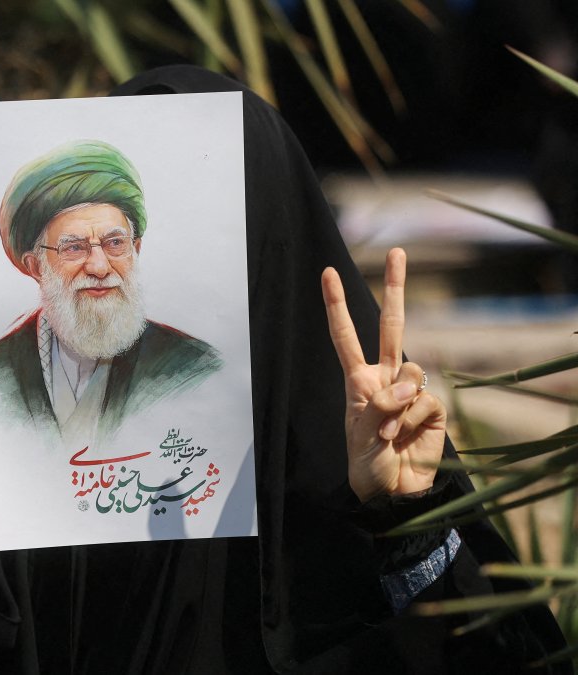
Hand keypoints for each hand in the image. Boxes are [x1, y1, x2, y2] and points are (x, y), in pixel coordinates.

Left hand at [322, 248, 446, 501]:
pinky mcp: (433, 408)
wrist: (393, 495)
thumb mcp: (359, 436)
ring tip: (389, 434)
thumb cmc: (366, 466)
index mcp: (357, 381)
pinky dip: (414, 419)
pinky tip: (406, 438)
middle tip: (398, 251)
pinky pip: (426, 400)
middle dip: (395, 288)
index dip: (337, 306)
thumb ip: (380, 406)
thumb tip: (407, 386)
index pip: (345, 337)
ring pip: (412, 371)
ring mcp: (410, 391)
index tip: (328, 273)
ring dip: (399, 405)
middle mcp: (384, 379)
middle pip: (391, 326)